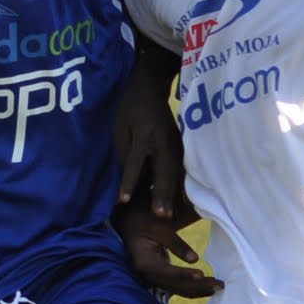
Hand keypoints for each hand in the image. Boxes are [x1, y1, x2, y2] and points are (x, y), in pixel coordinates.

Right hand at [112, 207, 221, 299]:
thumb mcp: (158, 226)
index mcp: (144, 262)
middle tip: (220, 285)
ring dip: (198, 289)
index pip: (166, 272)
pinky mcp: (159, 276)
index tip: (202, 274)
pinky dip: (191, 287)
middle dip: (198, 287)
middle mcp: (147, 275)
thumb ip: (176, 243)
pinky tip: (207, 287)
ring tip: (218, 287)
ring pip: (177, 289)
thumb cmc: (143, 219)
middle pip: (174, 285)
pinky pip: (176, 286)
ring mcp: (152, 277)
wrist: (128, 221)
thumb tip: (194, 259)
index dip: (184, 275)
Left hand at [115, 53, 183, 217]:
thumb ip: (125, 153)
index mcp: (144, 134)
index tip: (124, 200)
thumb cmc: (131, 108)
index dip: (129, 182)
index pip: (135, 162)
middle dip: (162, 194)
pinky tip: (182, 202)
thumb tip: (132, 180)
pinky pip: (181, 169)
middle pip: (162, 171)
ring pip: (175, 173)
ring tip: (171, 214)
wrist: (151, 86)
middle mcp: (163, 140)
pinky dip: (181, 186)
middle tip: (161, 216)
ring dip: (173, 195)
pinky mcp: (181, 146)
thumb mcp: (121, 128)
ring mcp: (176, 143)